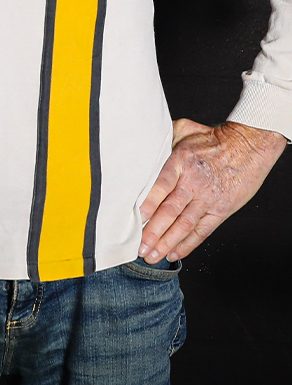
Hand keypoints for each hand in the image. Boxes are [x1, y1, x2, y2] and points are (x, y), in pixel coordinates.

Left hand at [138, 119, 285, 262]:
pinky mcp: (221, 210)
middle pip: (170, 210)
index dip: (149, 202)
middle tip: (139, 246)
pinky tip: (174, 253)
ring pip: (184, 225)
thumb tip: (141, 142)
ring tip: (151, 256)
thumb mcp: (184, 129)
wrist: (248, 146)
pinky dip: (188, 244)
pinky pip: (202, 230)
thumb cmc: (213, 138)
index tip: (136, 217)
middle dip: (153, 231)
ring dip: (166, 242)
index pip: (162, 185)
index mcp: (182, 162)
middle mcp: (194, 183)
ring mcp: (208, 199)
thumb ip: (163, 138)